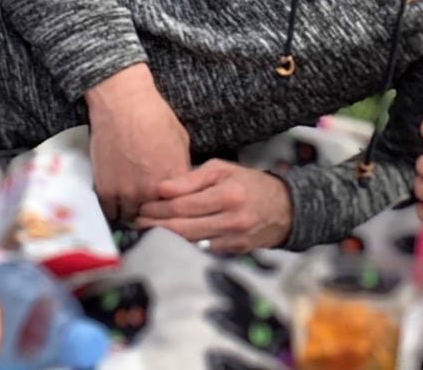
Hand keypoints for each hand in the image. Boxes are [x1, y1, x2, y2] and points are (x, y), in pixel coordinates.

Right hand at [86, 63, 190, 222]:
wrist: (124, 104)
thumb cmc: (155, 116)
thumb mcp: (181, 141)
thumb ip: (181, 168)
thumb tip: (181, 182)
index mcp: (175, 180)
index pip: (179, 208)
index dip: (175, 209)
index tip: (171, 210)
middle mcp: (152, 191)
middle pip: (155, 218)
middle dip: (155, 216)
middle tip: (152, 213)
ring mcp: (127, 193)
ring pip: (132, 219)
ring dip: (133, 214)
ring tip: (134, 209)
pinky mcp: (105, 189)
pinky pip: (111, 212)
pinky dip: (114, 210)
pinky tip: (118, 203)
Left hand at [134, 160, 292, 253]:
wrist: (285, 208)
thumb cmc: (249, 183)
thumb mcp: (223, 169)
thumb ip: (192, 178)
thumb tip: (161, 188)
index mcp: (227, 195)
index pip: (183, 205)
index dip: (158, 208)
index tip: (142, 206)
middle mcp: (231, 220)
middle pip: (183, 228)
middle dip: (156, 225)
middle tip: (137, 220)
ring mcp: (233, 239)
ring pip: (190, 242)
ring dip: (165, 237)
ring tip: (147, 230)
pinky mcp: (234, 252)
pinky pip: (202, 250)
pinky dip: (183, 244)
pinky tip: (170, 238)